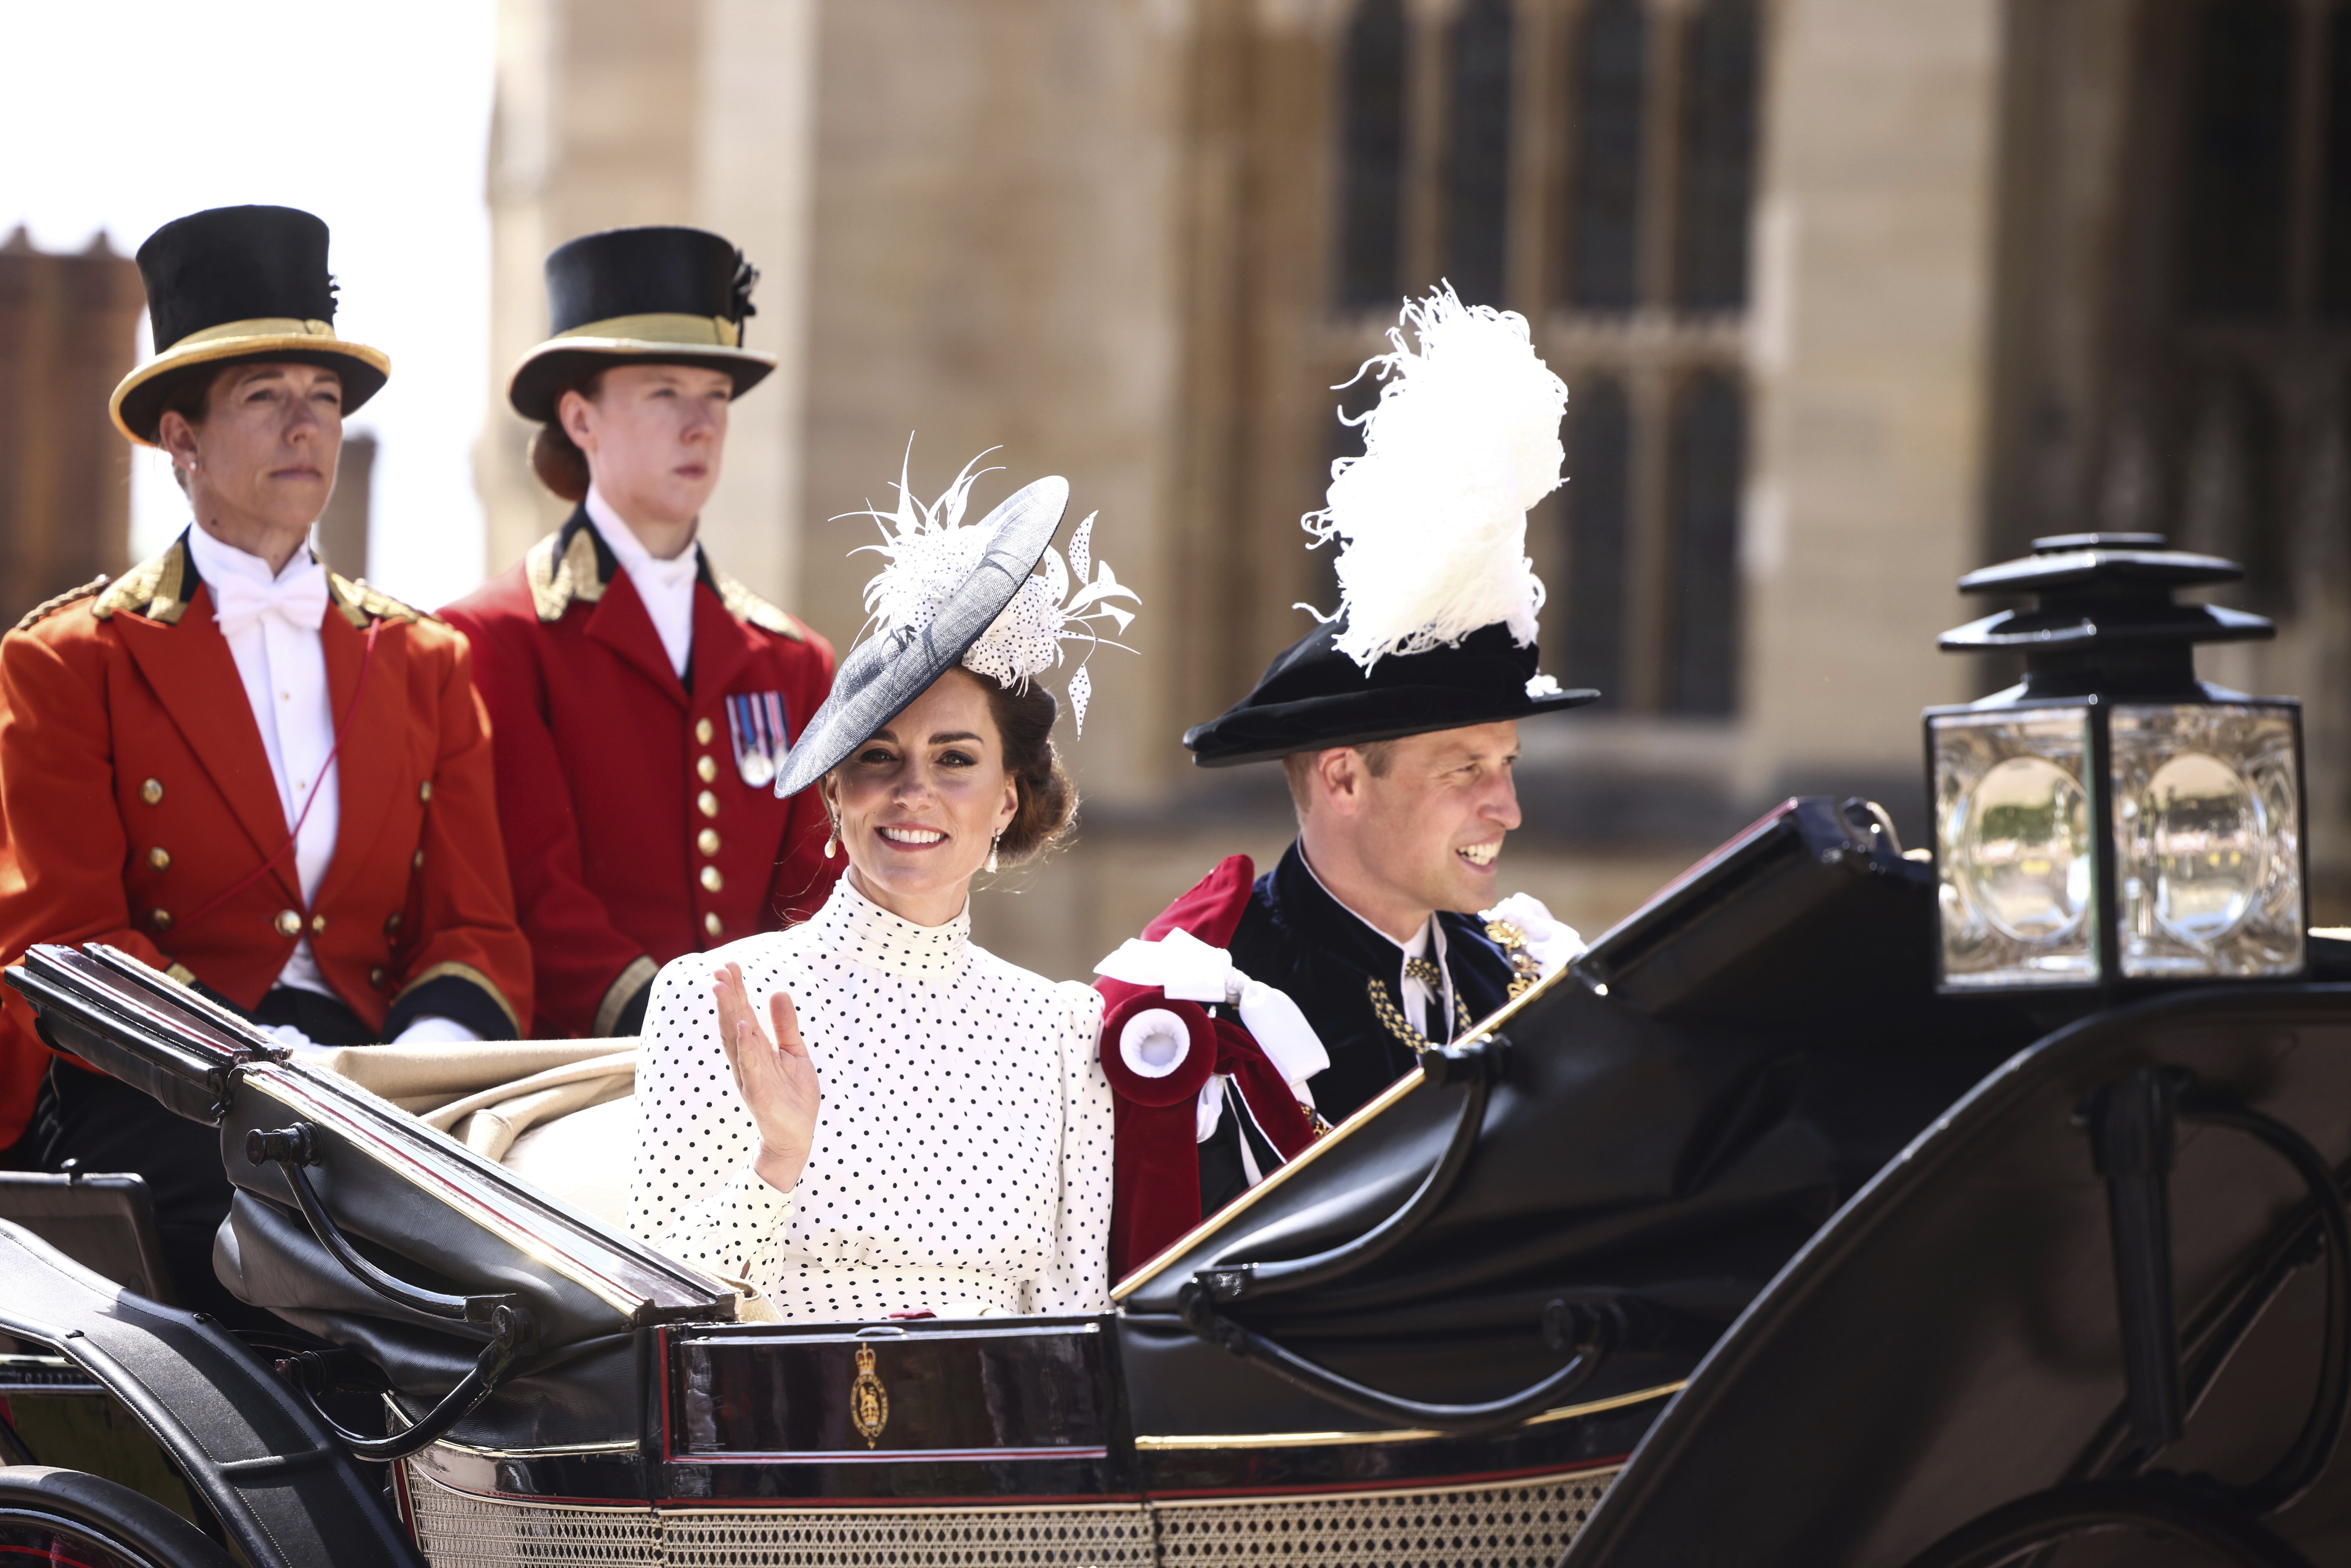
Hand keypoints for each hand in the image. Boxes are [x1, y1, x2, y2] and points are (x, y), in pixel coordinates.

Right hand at [712, 962, 819, 1193]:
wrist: (796, 1134)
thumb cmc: (792, 1094)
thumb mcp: (794, 1053)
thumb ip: (785, 1025)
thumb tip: (777, 991)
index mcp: (755, 1049)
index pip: (742, 1014)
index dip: (735, 991)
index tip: (729, 965)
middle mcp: (747, 1060)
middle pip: (734, 1022)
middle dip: (727, 996)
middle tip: (718, 969)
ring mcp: (750, 1076)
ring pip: (736, 1041)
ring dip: (729, 1014)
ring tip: (724, 989)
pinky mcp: (758, 1093)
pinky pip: (751, 1067)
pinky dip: (746, 1047)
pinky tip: (744, 1028)